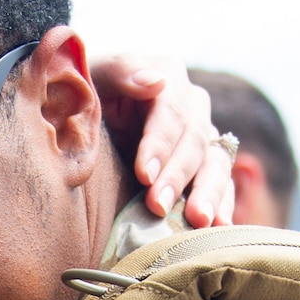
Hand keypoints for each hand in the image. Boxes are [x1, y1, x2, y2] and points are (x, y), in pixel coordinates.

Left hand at [91, 55, 235, 226]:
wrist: (77, 122)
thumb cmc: (81, 95)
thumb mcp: (91, 75)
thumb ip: (119, 70)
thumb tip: (155, 81)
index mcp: (167, 75)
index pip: (171, 111)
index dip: (159, 143)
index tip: (144, 174)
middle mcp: (191, 104)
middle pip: (195, 140)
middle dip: (178, 176)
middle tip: (158, 206)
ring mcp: (201, 136)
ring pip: (216, 163)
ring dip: (209, 193)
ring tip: (200, 222)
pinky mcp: (203, 166)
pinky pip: (221, 185)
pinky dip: (222, 206)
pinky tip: (219, 228)